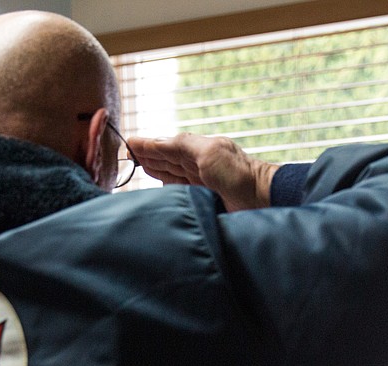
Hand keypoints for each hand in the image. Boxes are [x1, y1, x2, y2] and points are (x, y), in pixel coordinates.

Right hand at [127, 133, 277, 211]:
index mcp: (199, 150)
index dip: (149, 145)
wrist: (259, 200)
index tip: (130, 143)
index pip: (168, 146)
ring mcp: (199, 183)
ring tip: (139, 163)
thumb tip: (157, 143)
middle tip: (128, 152)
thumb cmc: (237, 173)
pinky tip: (159, 183)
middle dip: (148, 155)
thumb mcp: (208, 152)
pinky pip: (177, 190)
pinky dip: (166, 185)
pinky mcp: (201, 200)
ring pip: (171, 173)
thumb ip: (181, 145)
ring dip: (154, 168)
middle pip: (167, 159)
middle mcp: (198, 165)